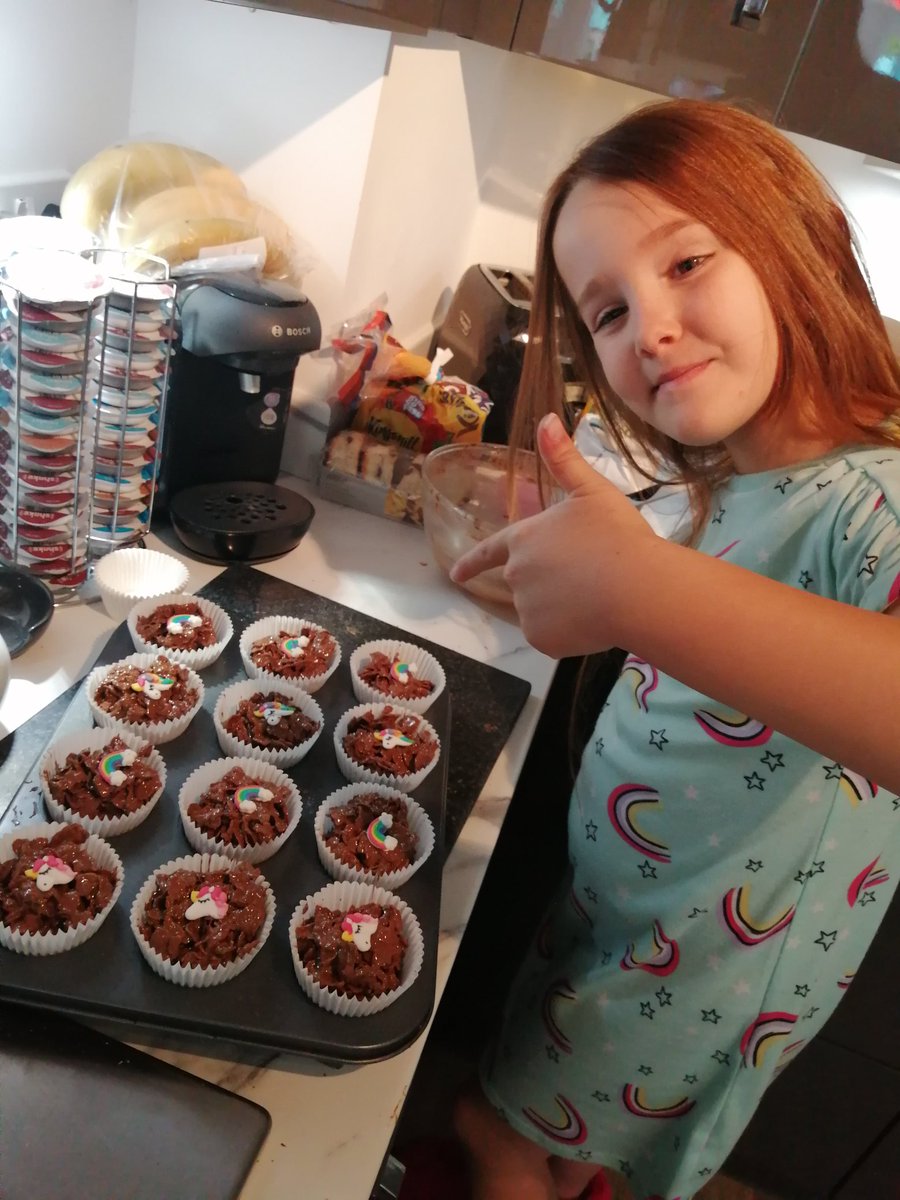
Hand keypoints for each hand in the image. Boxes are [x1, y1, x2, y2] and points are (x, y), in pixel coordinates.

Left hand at [450, 414, 658, 657]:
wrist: (637, 588)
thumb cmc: (615, 535)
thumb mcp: (591, 491)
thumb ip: (563, 459)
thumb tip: (546, 419)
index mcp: (523, 538)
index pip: (488, 551)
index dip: (473, 562)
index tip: (456, 575)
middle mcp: (516, 574)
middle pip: (526, 581)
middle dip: (550, 582)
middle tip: (587, 578)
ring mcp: (526, 608)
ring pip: (540, 610)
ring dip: (561, 607)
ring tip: (597, 596)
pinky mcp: (541, 638)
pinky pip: (552, 636)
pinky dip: (569, 632)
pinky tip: (594, 619)